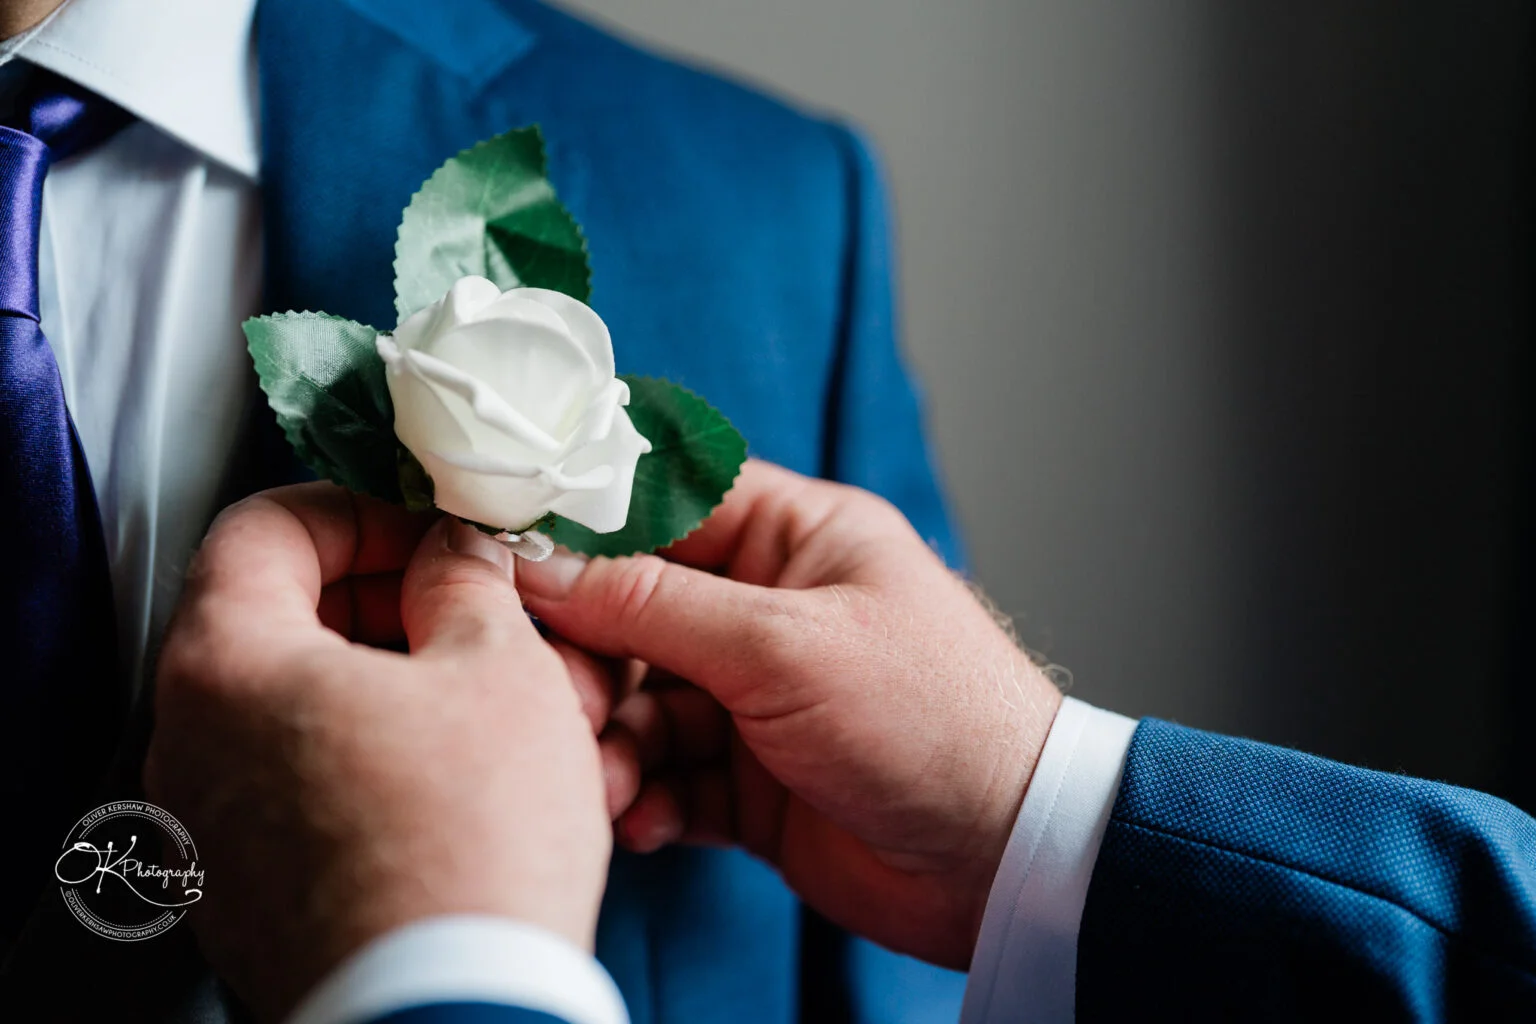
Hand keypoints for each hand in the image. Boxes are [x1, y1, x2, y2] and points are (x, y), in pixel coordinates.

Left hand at [144, 485, 612, 1021]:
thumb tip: (455, 556)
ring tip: (482, 702)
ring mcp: (208, 829)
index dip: (362, 510)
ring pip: (295, 709)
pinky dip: (368, 758)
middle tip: (467, 614)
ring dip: (387, 683)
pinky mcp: (245, 893)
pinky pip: (298, 788)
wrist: (454, 1011)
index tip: (426, 535)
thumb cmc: (468, 847)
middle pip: (275, 618)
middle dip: (384, 602)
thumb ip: (466, 582)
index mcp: (229, 664)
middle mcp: (191, 745)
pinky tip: (455, 779)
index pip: (265, 525)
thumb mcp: (499, 668)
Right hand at [518, 460, 1062, 968]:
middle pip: (632, 611)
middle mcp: (767, 610)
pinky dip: (647, 797)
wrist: (1003, 859)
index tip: (502, 551)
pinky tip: (647, 821)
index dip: (580, 524)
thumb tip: (540, 564)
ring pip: (639, 703)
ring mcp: (756, 698)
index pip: (662, 502)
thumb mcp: (783, 646)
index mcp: (793, 538)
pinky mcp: (749, 779)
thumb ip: (652, 605)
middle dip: (586, 660)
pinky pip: (666, 775)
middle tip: (560, 702)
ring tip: (611, 783)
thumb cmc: (929, 717)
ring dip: (611, 743)